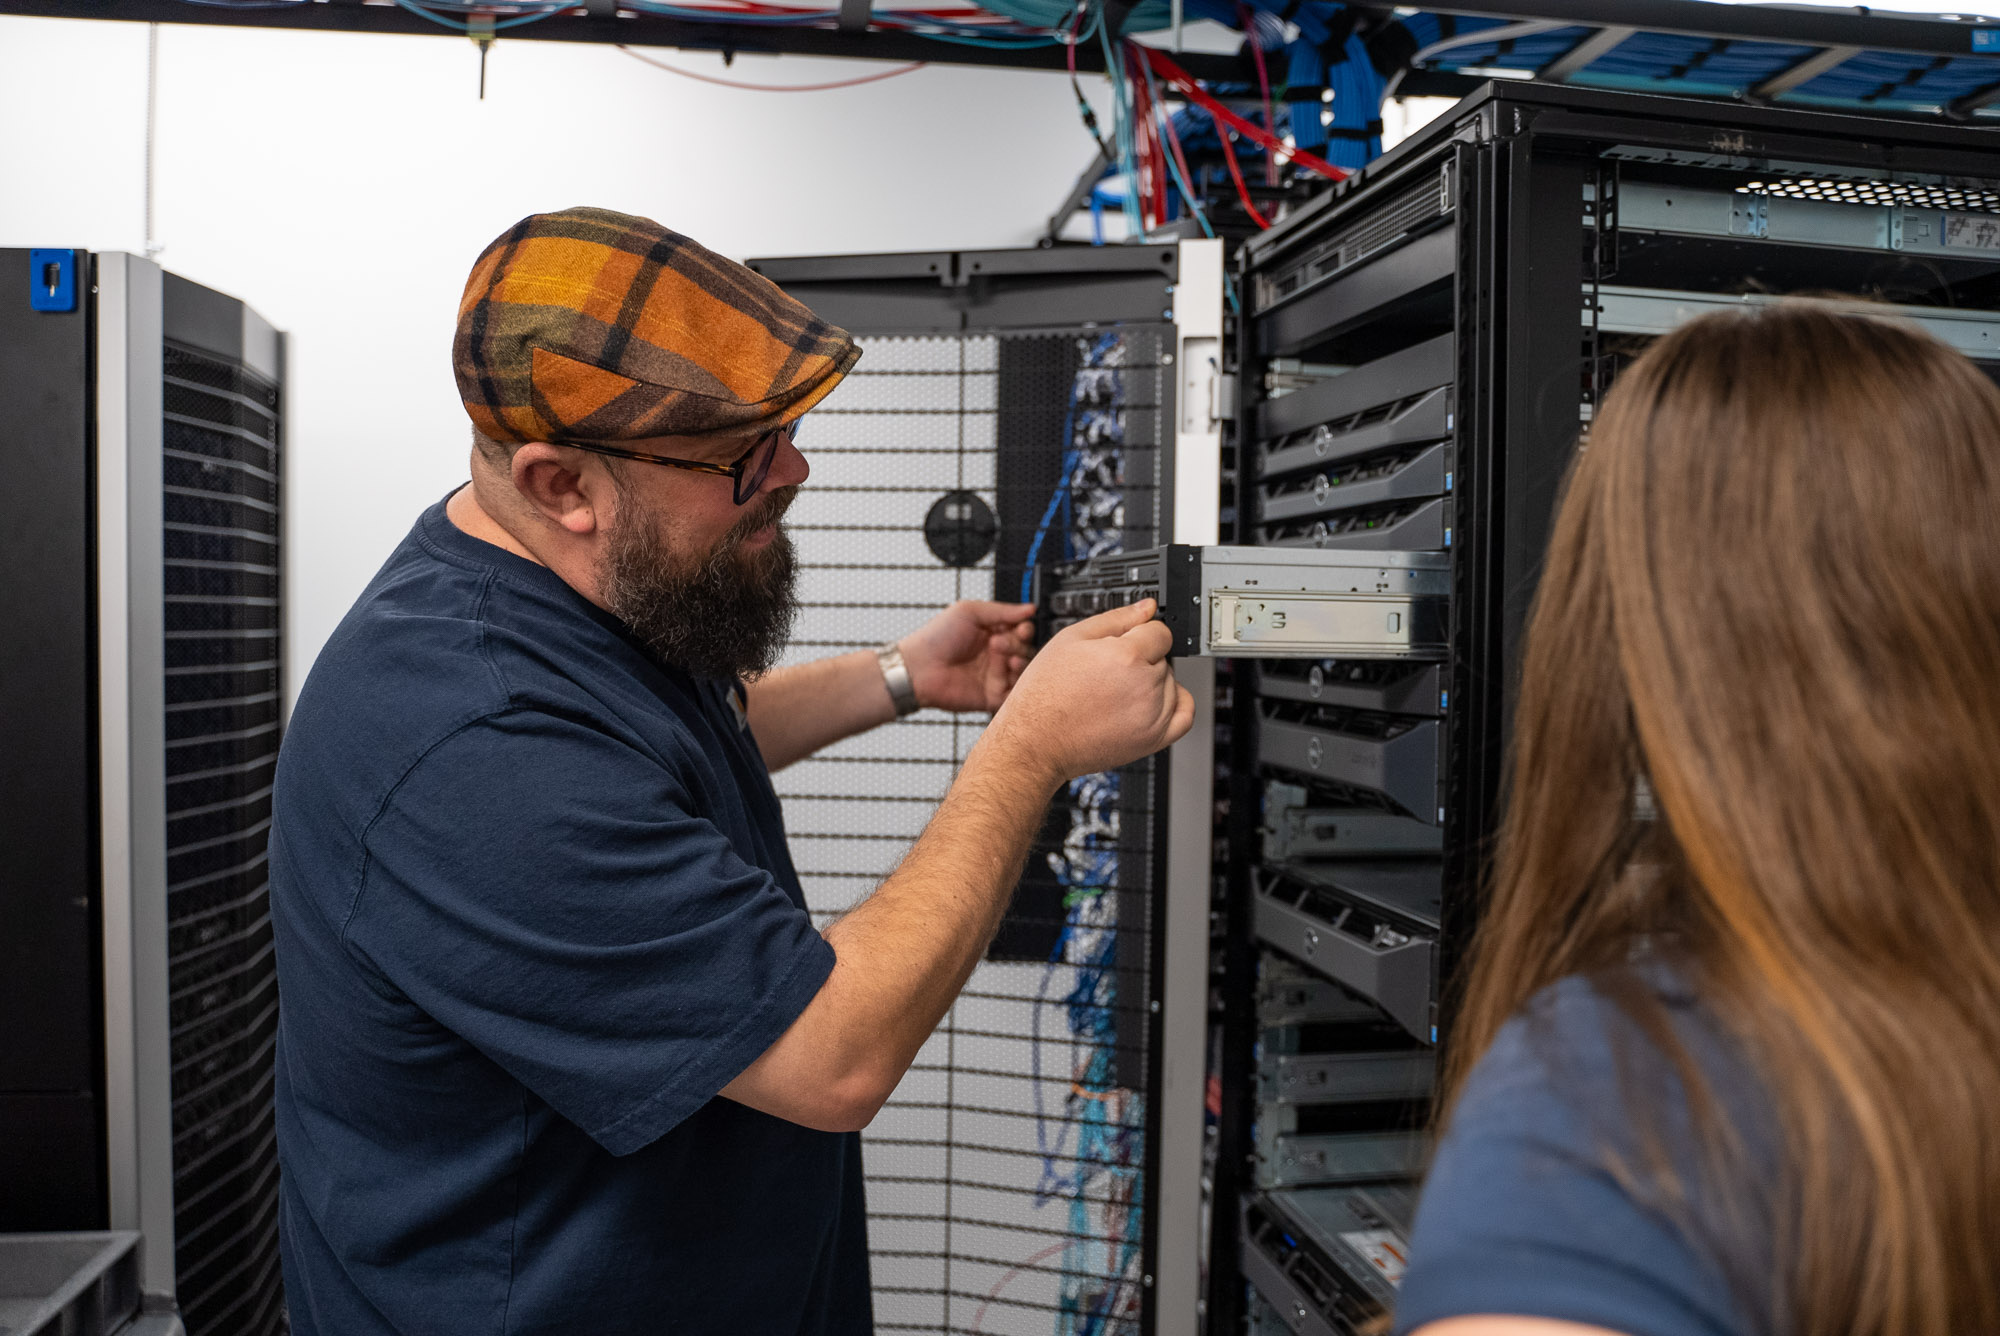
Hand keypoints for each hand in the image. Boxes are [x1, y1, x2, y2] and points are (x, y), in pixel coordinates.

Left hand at [898, 600, 1036, 714]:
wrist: (918, 668)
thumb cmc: (936, 637)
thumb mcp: (969, 612)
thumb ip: (1002, 611)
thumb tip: (1030, 609)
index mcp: (992, 633)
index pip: (1021, 631)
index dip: (1025, 630)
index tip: (1022, 629)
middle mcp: (995, 655)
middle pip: (1025, 651)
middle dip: (1019, 646)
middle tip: (999, 644)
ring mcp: (995, 676)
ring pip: (1024, 672)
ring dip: (1023, 664)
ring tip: (1010, 661)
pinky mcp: (992, 696)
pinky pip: (1015, 694)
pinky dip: (1020, 686)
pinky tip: (1010, 673)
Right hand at [981, 599, 1195, 788]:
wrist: (1036, 741)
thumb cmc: (1045, 695)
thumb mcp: (1071, 639)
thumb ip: (1116, 619)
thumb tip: (1146, 607)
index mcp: (1126, 656)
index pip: (1159, 631)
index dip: (1140, 633)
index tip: (1124, 643)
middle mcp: (1145, 685)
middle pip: (1163, 657)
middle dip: (1141, 658)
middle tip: (1108, 671)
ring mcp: (1153, 715)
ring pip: (1172, 682)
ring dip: (1152, 682)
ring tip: (1116, 691)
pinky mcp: (1154, 739)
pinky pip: (1185, 714)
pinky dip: (1174, 704)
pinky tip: (1149, 703)